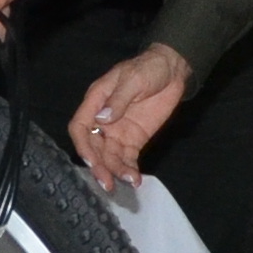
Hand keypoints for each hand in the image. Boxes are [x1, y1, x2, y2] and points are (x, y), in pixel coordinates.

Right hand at [69, 47, 192, 192]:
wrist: (171, 72)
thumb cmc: (148, 69)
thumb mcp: (133, 80)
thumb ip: (118, 99)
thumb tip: (102, 119)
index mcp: (96, 102)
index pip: (80, 127)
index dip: (83, 145)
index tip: (92, 161)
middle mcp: (103, 120)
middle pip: (94, 147)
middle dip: (99, 166)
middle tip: (107, 183)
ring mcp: (118, 132)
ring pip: (110, 156)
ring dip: (115, 171)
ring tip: (127, 181)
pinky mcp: (133, 140)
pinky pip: (127, 158)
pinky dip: (129, 169)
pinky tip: (134, 179)